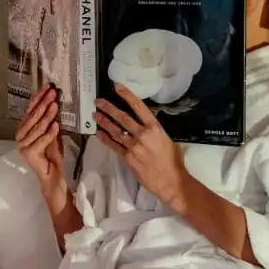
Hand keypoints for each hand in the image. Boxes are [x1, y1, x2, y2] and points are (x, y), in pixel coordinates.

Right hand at [16, 84, 64, 192]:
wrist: (52, 174)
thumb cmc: (51, 153)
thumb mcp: (52, 132)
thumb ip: (50, 119)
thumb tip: (54, 100)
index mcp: (23, 129)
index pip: (31, 110)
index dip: (39, 98)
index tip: (47, 87)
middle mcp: (20, 136)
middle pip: (33, 117)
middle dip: (43, 103)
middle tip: (52, 93)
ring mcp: (23, 145)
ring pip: (37, 127)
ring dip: (47, 115)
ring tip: (55, 105)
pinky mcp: (29, 153)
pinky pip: (42, 139)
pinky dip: (50, 132)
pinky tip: (56, 124)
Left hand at [94, 83, 188, 210]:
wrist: (171, 182)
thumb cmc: (173, 161)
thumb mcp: (168, 140)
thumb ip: (155, 132)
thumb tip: (146, 124)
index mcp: (155, 128)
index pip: (139, 107)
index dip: (127, 96)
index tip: (117, 87)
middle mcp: (143, 135)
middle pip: (122, 118)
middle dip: (109, 108)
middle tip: (98, 101)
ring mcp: (134, 147)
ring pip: (115, 131)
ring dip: (104, 122)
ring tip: (95, 115)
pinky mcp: (127, 158)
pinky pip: (113, 146)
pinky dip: (105, 139)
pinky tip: (98, 133)